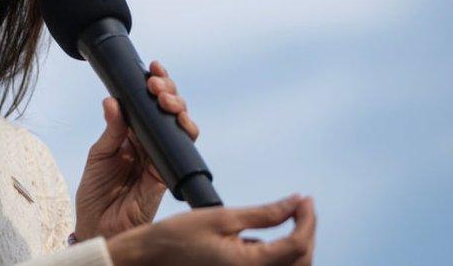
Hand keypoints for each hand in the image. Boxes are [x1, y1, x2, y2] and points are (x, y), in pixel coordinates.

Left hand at [74, 60, 199, 240]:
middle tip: (156, 83)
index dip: (155, 84)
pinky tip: (177, 120)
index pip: (147, 104)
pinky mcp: (167, 173)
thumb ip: (111, 130)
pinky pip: (181, 150)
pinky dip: (183, 133)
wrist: (98, 225)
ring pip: (179, 126)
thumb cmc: (95, 191)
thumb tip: (112, 100)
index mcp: (131, 134)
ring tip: (164, 98)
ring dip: (177, 108)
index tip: (153, 67)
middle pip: (167, 110)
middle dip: (167, 91)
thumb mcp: (98, 155)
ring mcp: (160, 156)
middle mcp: (149, 142)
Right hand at [107, 195, 316, 265]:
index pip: (298, 244)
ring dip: (297, 245)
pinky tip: (266, 237)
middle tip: (300, 206)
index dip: (308, 219)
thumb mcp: (221, 217)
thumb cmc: (177, 238)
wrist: (151, 260)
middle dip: (307, 231)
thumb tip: (296, 202)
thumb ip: (263, 213)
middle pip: (302, 260)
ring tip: (289, 218)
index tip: (305, 199)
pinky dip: (280, 255)